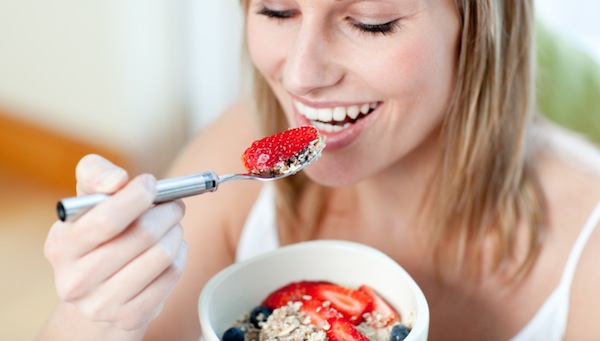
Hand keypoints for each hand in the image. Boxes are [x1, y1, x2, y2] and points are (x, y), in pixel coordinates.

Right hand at [44, 154, 187, 330]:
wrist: (96, 292)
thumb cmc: (97, 234)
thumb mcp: (87, 201)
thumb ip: (96, 175)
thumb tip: (117, 179)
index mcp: (61, 246)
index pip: (106, 219)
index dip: (136, 197)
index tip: (152, 184)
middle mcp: (76, 280)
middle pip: (142, 235)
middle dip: (166, 212)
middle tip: (174, 205)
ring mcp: (102, 304)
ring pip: (162, 255)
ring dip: (175, 232)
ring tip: (172, 226)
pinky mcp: (130, 317)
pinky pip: (172, 275)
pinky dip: (180, 254)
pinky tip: (172, 249)